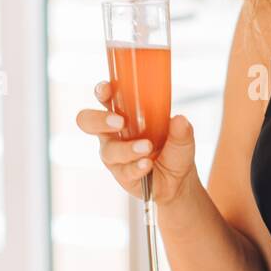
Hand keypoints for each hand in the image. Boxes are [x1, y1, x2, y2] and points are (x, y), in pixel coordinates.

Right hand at [75, 80, 197, 204]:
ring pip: (109, 150)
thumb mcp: (182, 138)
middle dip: (100, 119)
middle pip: (88, 121)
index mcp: (122, 113)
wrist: (178, 180)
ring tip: (147, 147)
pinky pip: (124, 170)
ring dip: (128, 148)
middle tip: (120, 121)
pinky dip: (136, 166)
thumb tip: (180, 120)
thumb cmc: (173, 150)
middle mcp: (112, 133)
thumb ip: (181, 130)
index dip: (102, 91)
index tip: (107, 90)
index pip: (105, 98)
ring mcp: (114, 154)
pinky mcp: (120, 174)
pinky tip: (147, 164)